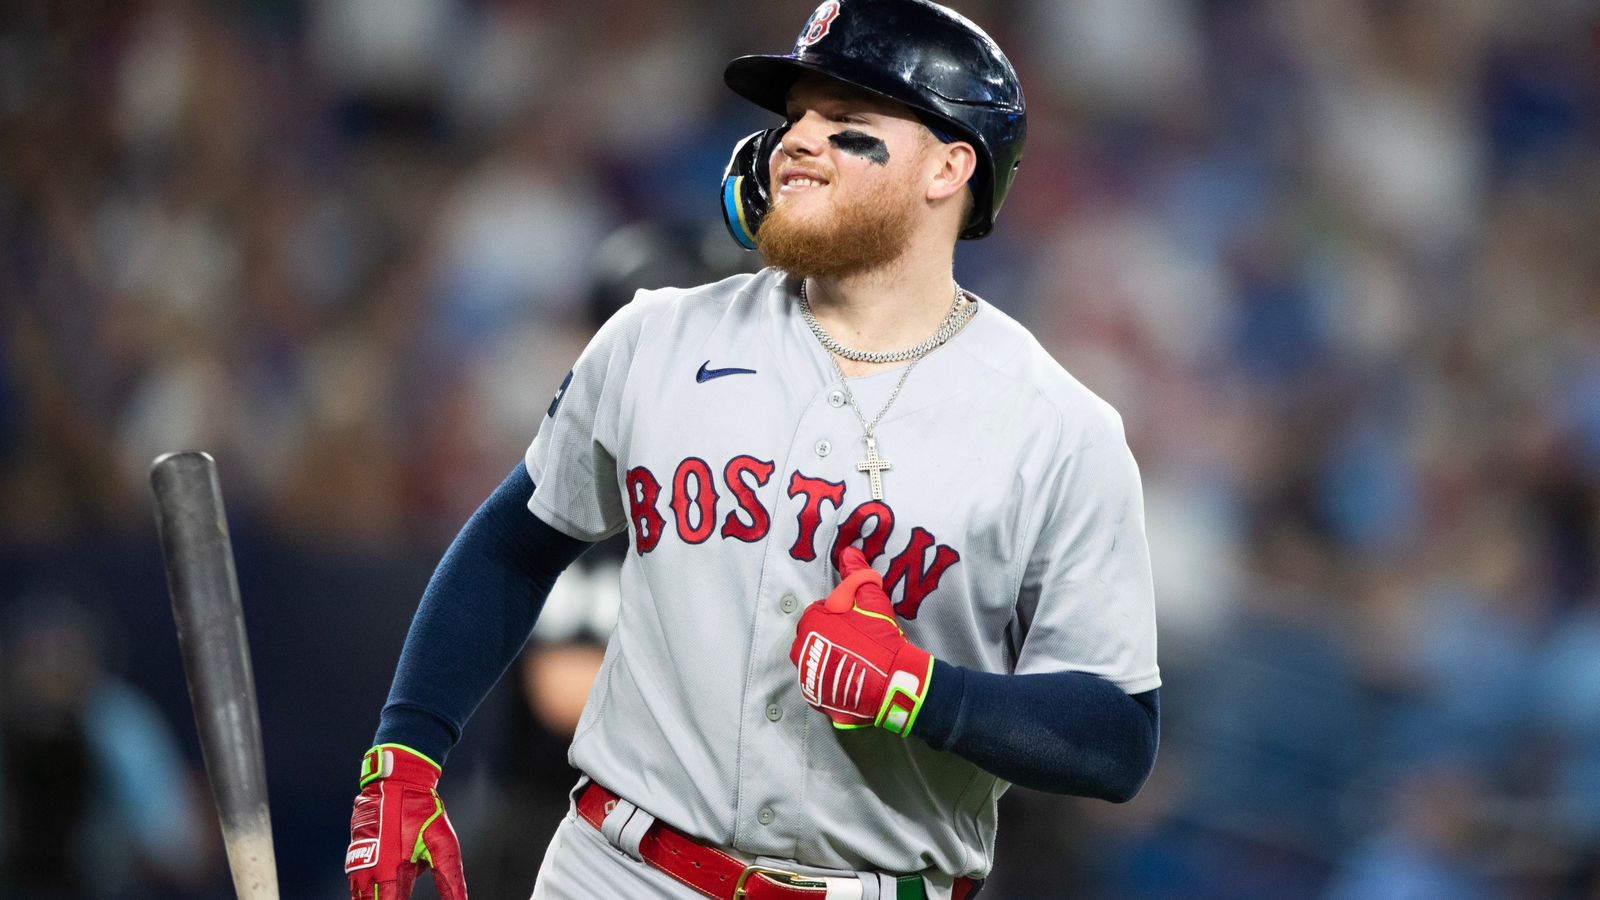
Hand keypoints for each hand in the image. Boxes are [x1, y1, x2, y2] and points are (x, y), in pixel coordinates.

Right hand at [346, 744, 466, 899]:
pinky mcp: (355, 851)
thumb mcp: (442, 844)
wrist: (397, 780)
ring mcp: (359, 860)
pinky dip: (364, 890)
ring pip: (359, 895)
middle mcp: (370, 869)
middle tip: (398, 898)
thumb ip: (450, 877)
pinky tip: (378, 889)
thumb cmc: (422, 810)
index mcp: (391, 871)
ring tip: (387, 894)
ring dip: (370, 898)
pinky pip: (356, 880)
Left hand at [789, 547, 933, 734]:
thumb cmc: (880, 637)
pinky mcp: (814, 697)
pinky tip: (852, 678)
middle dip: (832, 639)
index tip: (856, 625)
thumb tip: (849, 552)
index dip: (840, 618)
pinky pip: (819, 684)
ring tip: (857, 662)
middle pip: (814, 638)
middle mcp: (800, 649)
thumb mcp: (872, 600)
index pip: (819, 614)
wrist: (892, 680)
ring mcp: (806, 675)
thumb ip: (857, 574)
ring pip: (816, 661)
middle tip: (858, 644)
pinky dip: (831, 682)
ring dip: (831, 660)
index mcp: (810, 622)